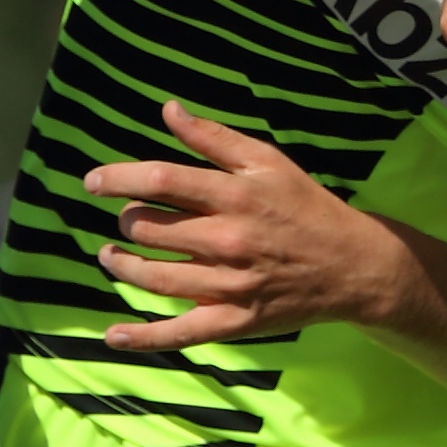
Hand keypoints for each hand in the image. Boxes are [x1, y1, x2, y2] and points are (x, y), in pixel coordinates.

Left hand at [88, 101, 418, 348]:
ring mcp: (230, 285)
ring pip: (155, 277)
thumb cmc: (306, 206)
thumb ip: (214, 137)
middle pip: (150, 230)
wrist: (353, 265)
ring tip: (111, 257)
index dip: (118, 179)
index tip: (93, 181)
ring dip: (122, 266)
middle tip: (127, 220)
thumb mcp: (267, 162)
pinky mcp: (235, 321)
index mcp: (235, 196)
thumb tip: (169, 109)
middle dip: (127, 222)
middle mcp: (228, 240)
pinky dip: (143, 336)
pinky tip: (113, 334)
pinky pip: (180, 332)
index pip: (160, 181)